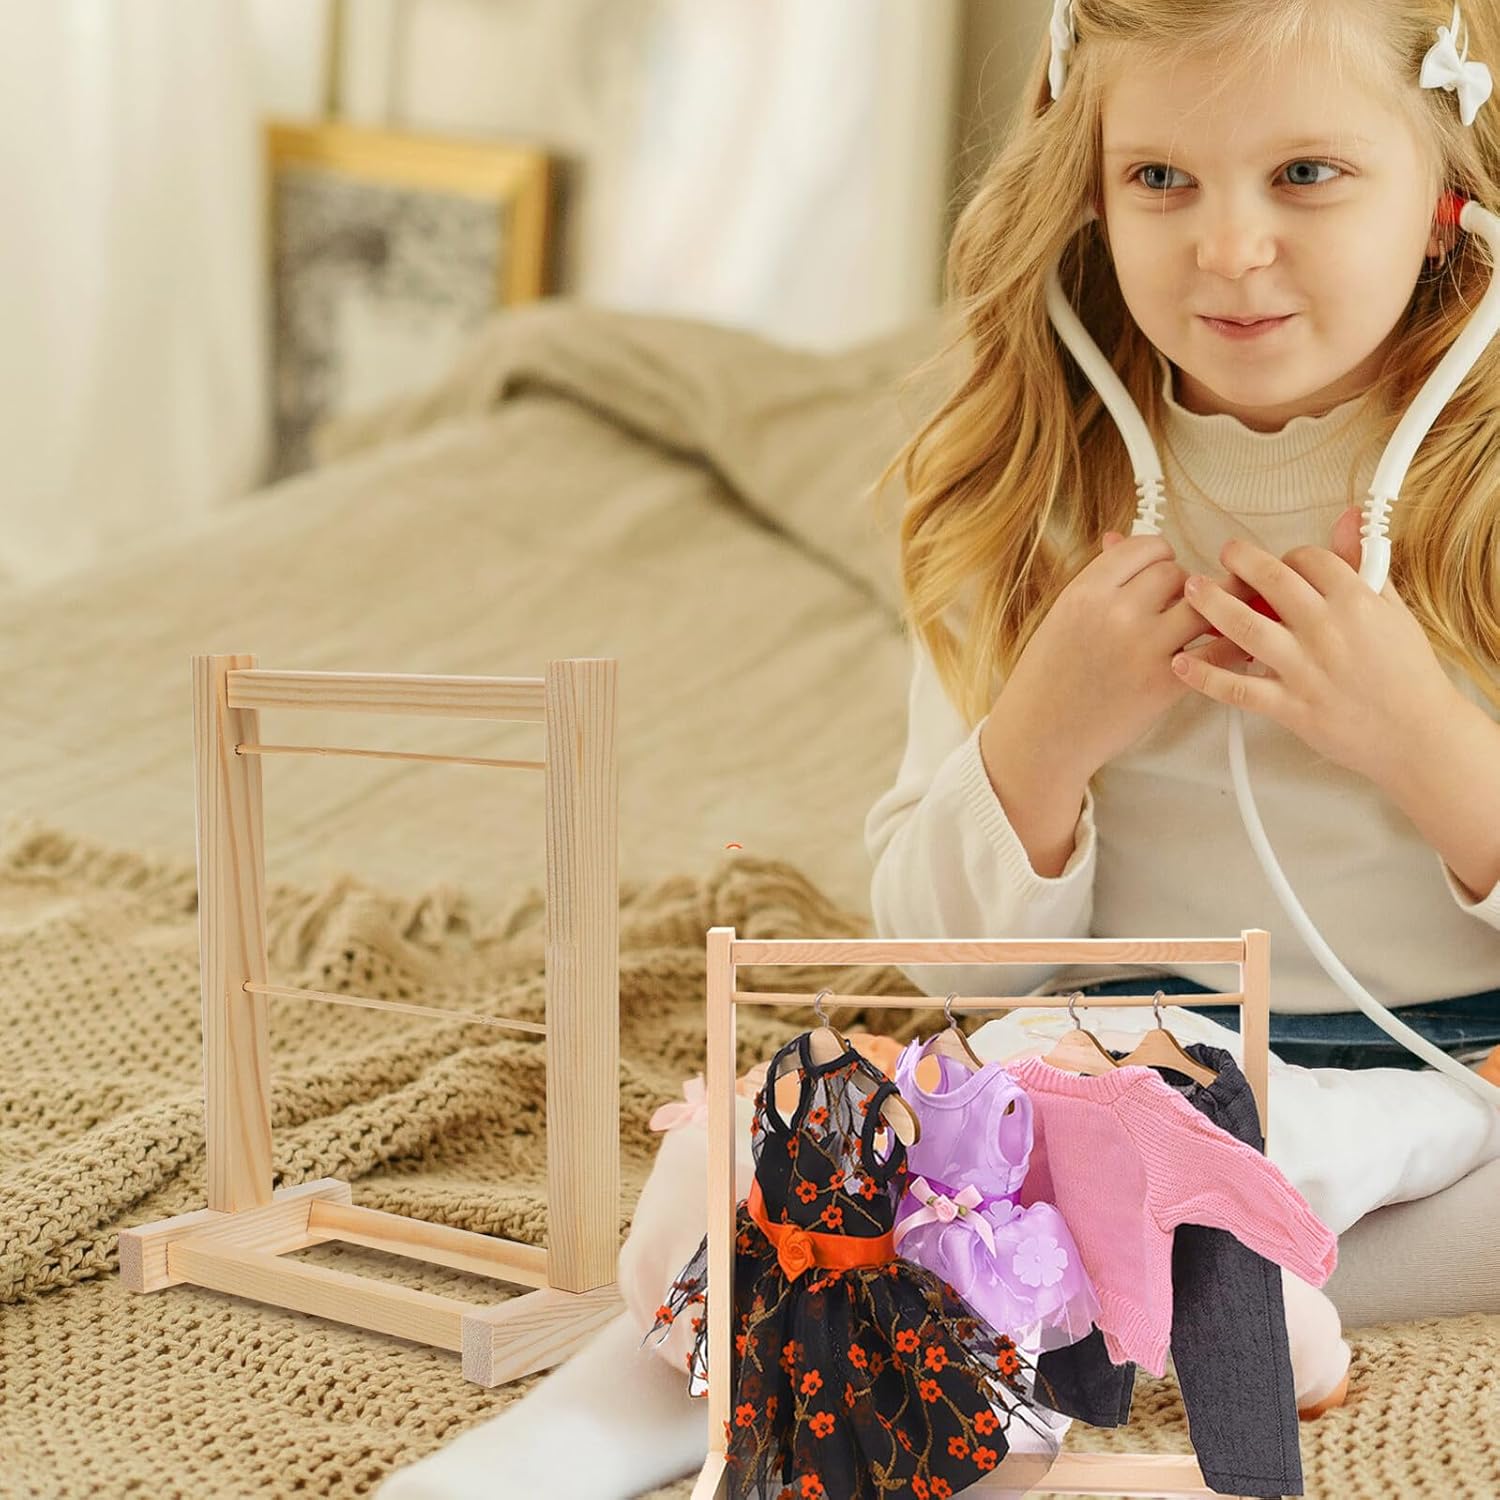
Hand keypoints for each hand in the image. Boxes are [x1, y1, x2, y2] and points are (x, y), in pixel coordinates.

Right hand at [993, 530, 1248, 782]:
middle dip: (1177, 588)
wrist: (1041, 736)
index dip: (1156, 558)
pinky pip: (1218, 649)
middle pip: (1175, 572)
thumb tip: (1119, 538)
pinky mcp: (1166, 682)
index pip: (1144, 547)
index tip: (1154, 574)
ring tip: (1194, 625)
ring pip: (1202, 604)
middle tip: (1167, 608)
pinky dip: (1227, 646)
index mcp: (1084, 593)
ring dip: (1203, 612)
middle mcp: (1115, 614)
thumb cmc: (1048, 678)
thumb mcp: (1061, 617)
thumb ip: (1097, 579)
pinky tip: (1226, 648)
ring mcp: (1143, 648)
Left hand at [1170, 507, 1460, 786]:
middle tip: (1223, 554)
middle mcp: (1326, 630)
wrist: (1416, 734)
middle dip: (1240, 561)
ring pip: (1246, 627)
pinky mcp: (1290, 707)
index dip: (1287, 556)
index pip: (1309, 560)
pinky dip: (1206, 677)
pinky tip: (1181, 663)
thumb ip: (1364, 565)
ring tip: (1190, 588)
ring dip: (1211, 604)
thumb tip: (1348, 518)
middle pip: (1271, 582)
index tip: (1277, 564)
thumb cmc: (1406, 672)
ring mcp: (1304, 669)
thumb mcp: (1392, 610)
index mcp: (1356, 602)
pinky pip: (1238, 689)